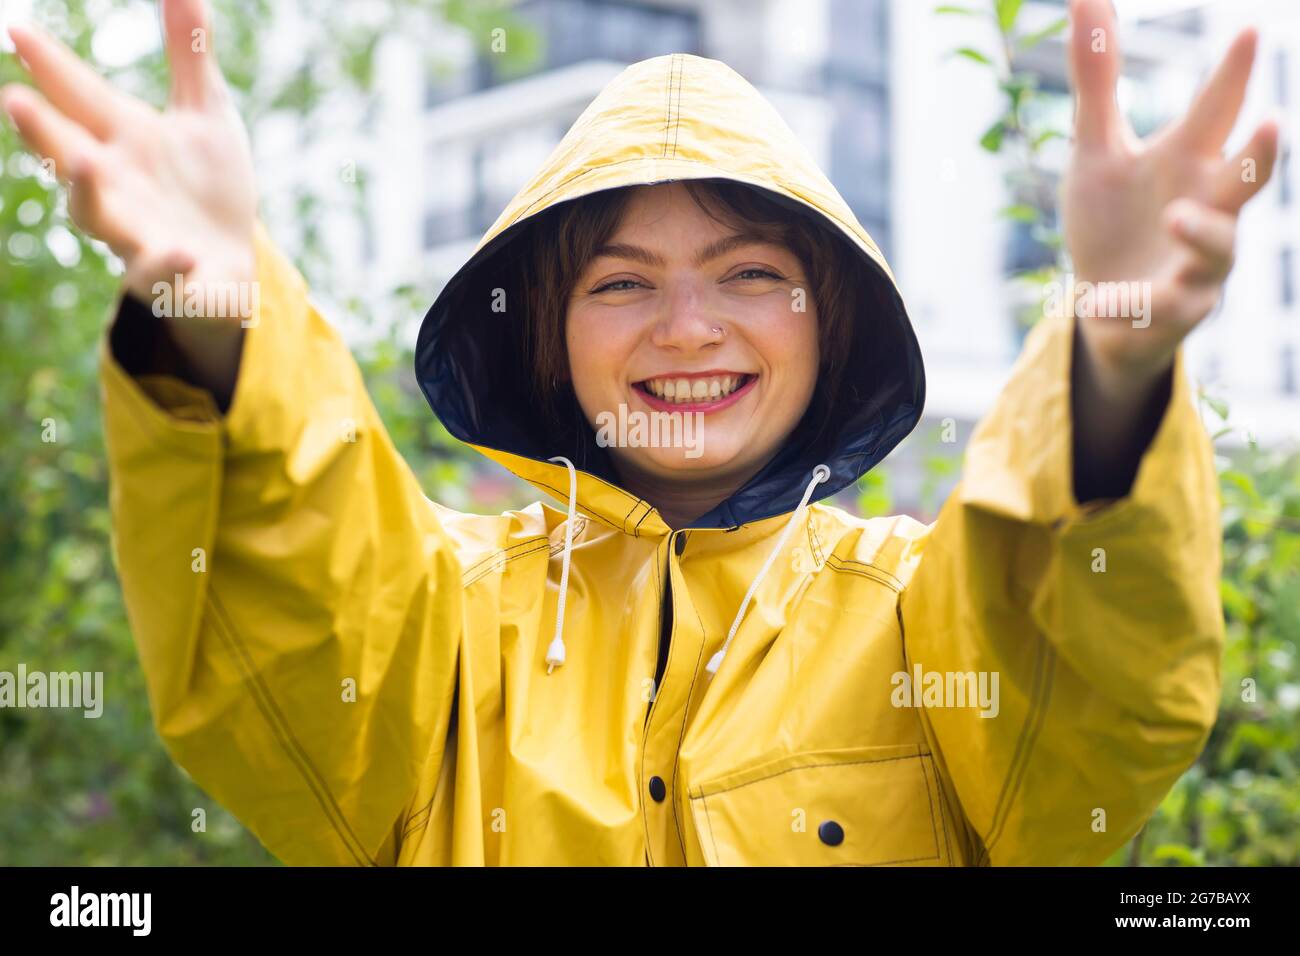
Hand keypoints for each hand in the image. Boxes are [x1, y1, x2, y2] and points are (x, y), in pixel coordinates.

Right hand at [2, 0, 256, 399]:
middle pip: (65, 153)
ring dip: (84, 190)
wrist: (232, 263)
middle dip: (40, 130)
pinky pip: (160, 272)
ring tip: (81, 162)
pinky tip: (184, 251)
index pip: (77, 96)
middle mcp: (117, 182)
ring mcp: (135, 230)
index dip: (49, 66)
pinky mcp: (168, 274)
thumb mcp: (206, 115)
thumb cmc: (209, 187)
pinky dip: (167, 263)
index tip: (18, 30)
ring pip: (94, 214)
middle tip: (14, 100)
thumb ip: (190, 57)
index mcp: (123, 138)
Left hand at [1062, 0, 1278, 394]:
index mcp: (1188, 160)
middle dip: (1261, 155)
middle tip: (1273, 124)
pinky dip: (1128, 300)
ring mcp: (1198, 261)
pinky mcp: (1175, 309)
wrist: (1103, 305)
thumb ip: (1098, 78)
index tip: (1248, 32)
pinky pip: (1158, 306)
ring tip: (1173, 218)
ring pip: (1218, 247)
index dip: (1233, 74)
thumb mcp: (1094, 148)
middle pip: (1246, 178)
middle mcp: (1206, 205)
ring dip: (1201, 232)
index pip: (1216, 110)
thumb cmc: (1111, 218)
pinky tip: (1099, 297)